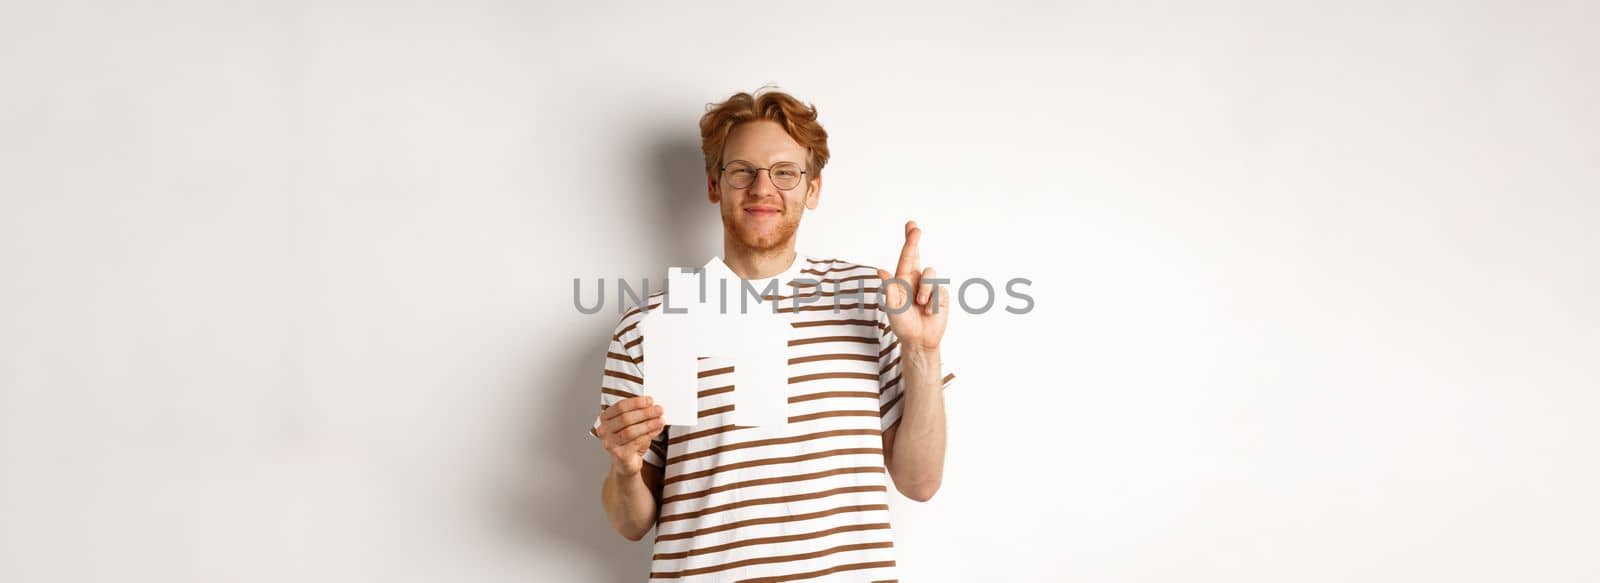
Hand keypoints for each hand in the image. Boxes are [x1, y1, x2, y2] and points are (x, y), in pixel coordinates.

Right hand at [596, 396, 664, 476]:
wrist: (626, 463)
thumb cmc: (630, 441)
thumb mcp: (634, 424)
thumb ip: (641, 415)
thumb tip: (655, 407)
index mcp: (606, 418)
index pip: (620, 407)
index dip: (636, 402)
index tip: (650, 400)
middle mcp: (604, 430)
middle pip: (625, 418)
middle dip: (645, 413)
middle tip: (659, 409)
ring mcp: (610, 443)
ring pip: (630, 431)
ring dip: (648, 424)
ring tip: (660, 420)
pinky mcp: (619, 455)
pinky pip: (636, 443)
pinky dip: (648, 435)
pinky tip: (656, 430)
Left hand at [877, 220, 949, 351]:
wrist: (919, 340)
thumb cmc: (903, 324)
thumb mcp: (893, 308)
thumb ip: (890, 289)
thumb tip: (881, 271)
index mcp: (902, 280)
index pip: (906, 257)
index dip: (909, 242)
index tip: (912, 227)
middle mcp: (916, 279)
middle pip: (917, 255)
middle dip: (914, 240)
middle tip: (914, 227)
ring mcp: (929, 286)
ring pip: (930, 273)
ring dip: (924, 290)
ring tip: (920, 304)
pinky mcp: (941, 295)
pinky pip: (939, 290)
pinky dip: (933, 302)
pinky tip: (929, 312)